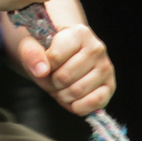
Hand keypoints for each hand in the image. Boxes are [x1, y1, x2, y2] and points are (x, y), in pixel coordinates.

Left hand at [4, 0, 115, 114]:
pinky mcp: (110, 86)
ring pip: (77, 92)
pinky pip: (94, 103)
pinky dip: (78, 107)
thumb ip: (31, 54)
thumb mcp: (32, 48)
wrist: (65, 61)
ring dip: (63, 96)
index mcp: (79, 33)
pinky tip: (73, 99)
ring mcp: (105, 67)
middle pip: (64, 77)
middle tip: (53, 79)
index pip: (54, 57)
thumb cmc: (48, 53)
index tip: (45, 64)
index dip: (43, 67)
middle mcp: (97, 48)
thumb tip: (42, 70)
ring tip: (62, 87)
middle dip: (53, 84)